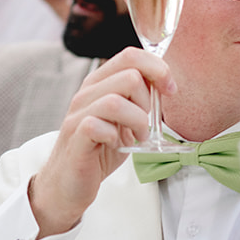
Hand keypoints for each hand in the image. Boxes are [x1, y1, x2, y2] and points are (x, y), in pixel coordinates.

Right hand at [27, 48, 173, 236]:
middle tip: (146, 123)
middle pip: (130, 76)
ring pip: (115, 101)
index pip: (131, 55)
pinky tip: (116, 145)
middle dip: (148, 101)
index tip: (170, 90)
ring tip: (138, 137)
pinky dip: (115, 137)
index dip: (158, 68)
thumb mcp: (124, 119)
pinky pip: (97, 125)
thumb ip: (139, 99)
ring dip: (137, 121)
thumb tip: (164, 84)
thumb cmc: (99, 149)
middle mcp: (87, 93)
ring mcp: (78, 114)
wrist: (69, 183)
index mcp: (100, 83)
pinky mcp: (75, 137)